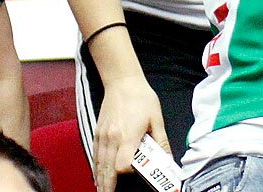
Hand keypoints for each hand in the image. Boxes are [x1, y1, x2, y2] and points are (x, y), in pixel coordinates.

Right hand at [92, 74, 168, 191]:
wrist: (123, 82)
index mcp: (128, 136)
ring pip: (99, 165)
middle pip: (107, 170)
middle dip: (108, 185)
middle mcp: (112, 139)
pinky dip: (96, 168)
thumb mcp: (156, 118)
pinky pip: (95, 156)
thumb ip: (161, 141)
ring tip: (103, 191)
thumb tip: (167, 157)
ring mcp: (102, 137)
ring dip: (101, 180)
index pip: (123, 165)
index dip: (128, 172)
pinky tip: (98, 175)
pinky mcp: (97, 134)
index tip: (135, 171)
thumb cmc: (142, 98)